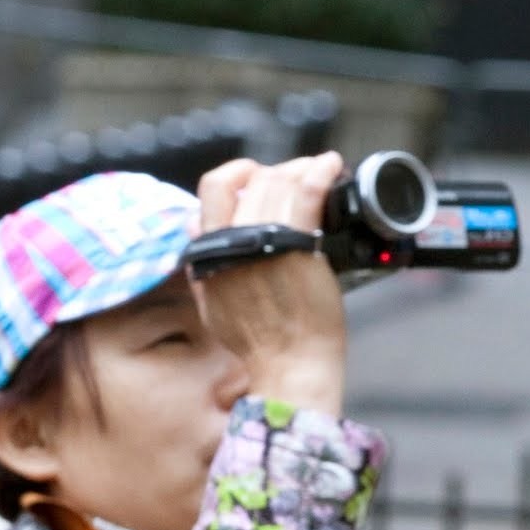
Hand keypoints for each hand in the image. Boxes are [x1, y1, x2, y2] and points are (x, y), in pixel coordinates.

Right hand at [190, 153, 348, 417]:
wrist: (288, 363)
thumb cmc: (257, 341)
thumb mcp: (212, 302)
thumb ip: (203, 265)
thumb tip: (198, 230)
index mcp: (209, 252)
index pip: (212, 189)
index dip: (237, 174)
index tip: (256, 177)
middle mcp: (232, 242)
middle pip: (251, 180)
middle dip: (277, 171)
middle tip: (298, 177)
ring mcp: (265, 241)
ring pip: (279, 181)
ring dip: (302, 169)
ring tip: (319, 173)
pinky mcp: (299, 245)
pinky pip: (307, 191)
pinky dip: (320, 171)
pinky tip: (331, 166)